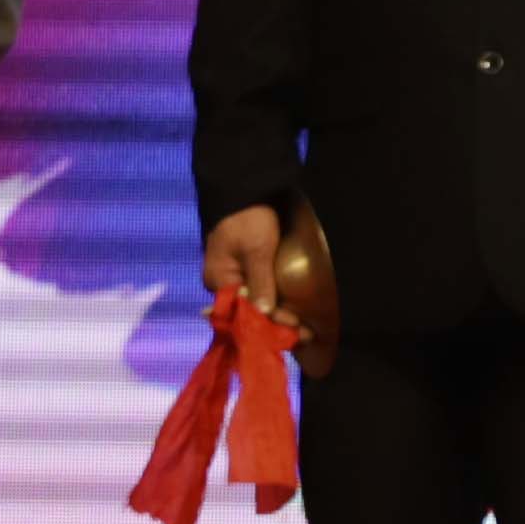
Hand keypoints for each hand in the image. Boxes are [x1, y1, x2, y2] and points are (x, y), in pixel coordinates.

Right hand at [203, 203, 316, 325]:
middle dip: (276, 323)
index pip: (243, 312)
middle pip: (249, 311)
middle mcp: (223, 283)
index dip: (268, 323)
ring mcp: (234, 276)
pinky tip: (291, 312)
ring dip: (278, 316)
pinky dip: (275, 302)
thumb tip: (264, 313)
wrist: (246, 188)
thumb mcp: (256, 249)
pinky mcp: (246, 268)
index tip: (294, 331)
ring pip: (256, 304)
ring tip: (303, 329)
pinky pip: (259, 292)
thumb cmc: (248, 217)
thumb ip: (260, 281)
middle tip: (306, 335)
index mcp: (219, 280)